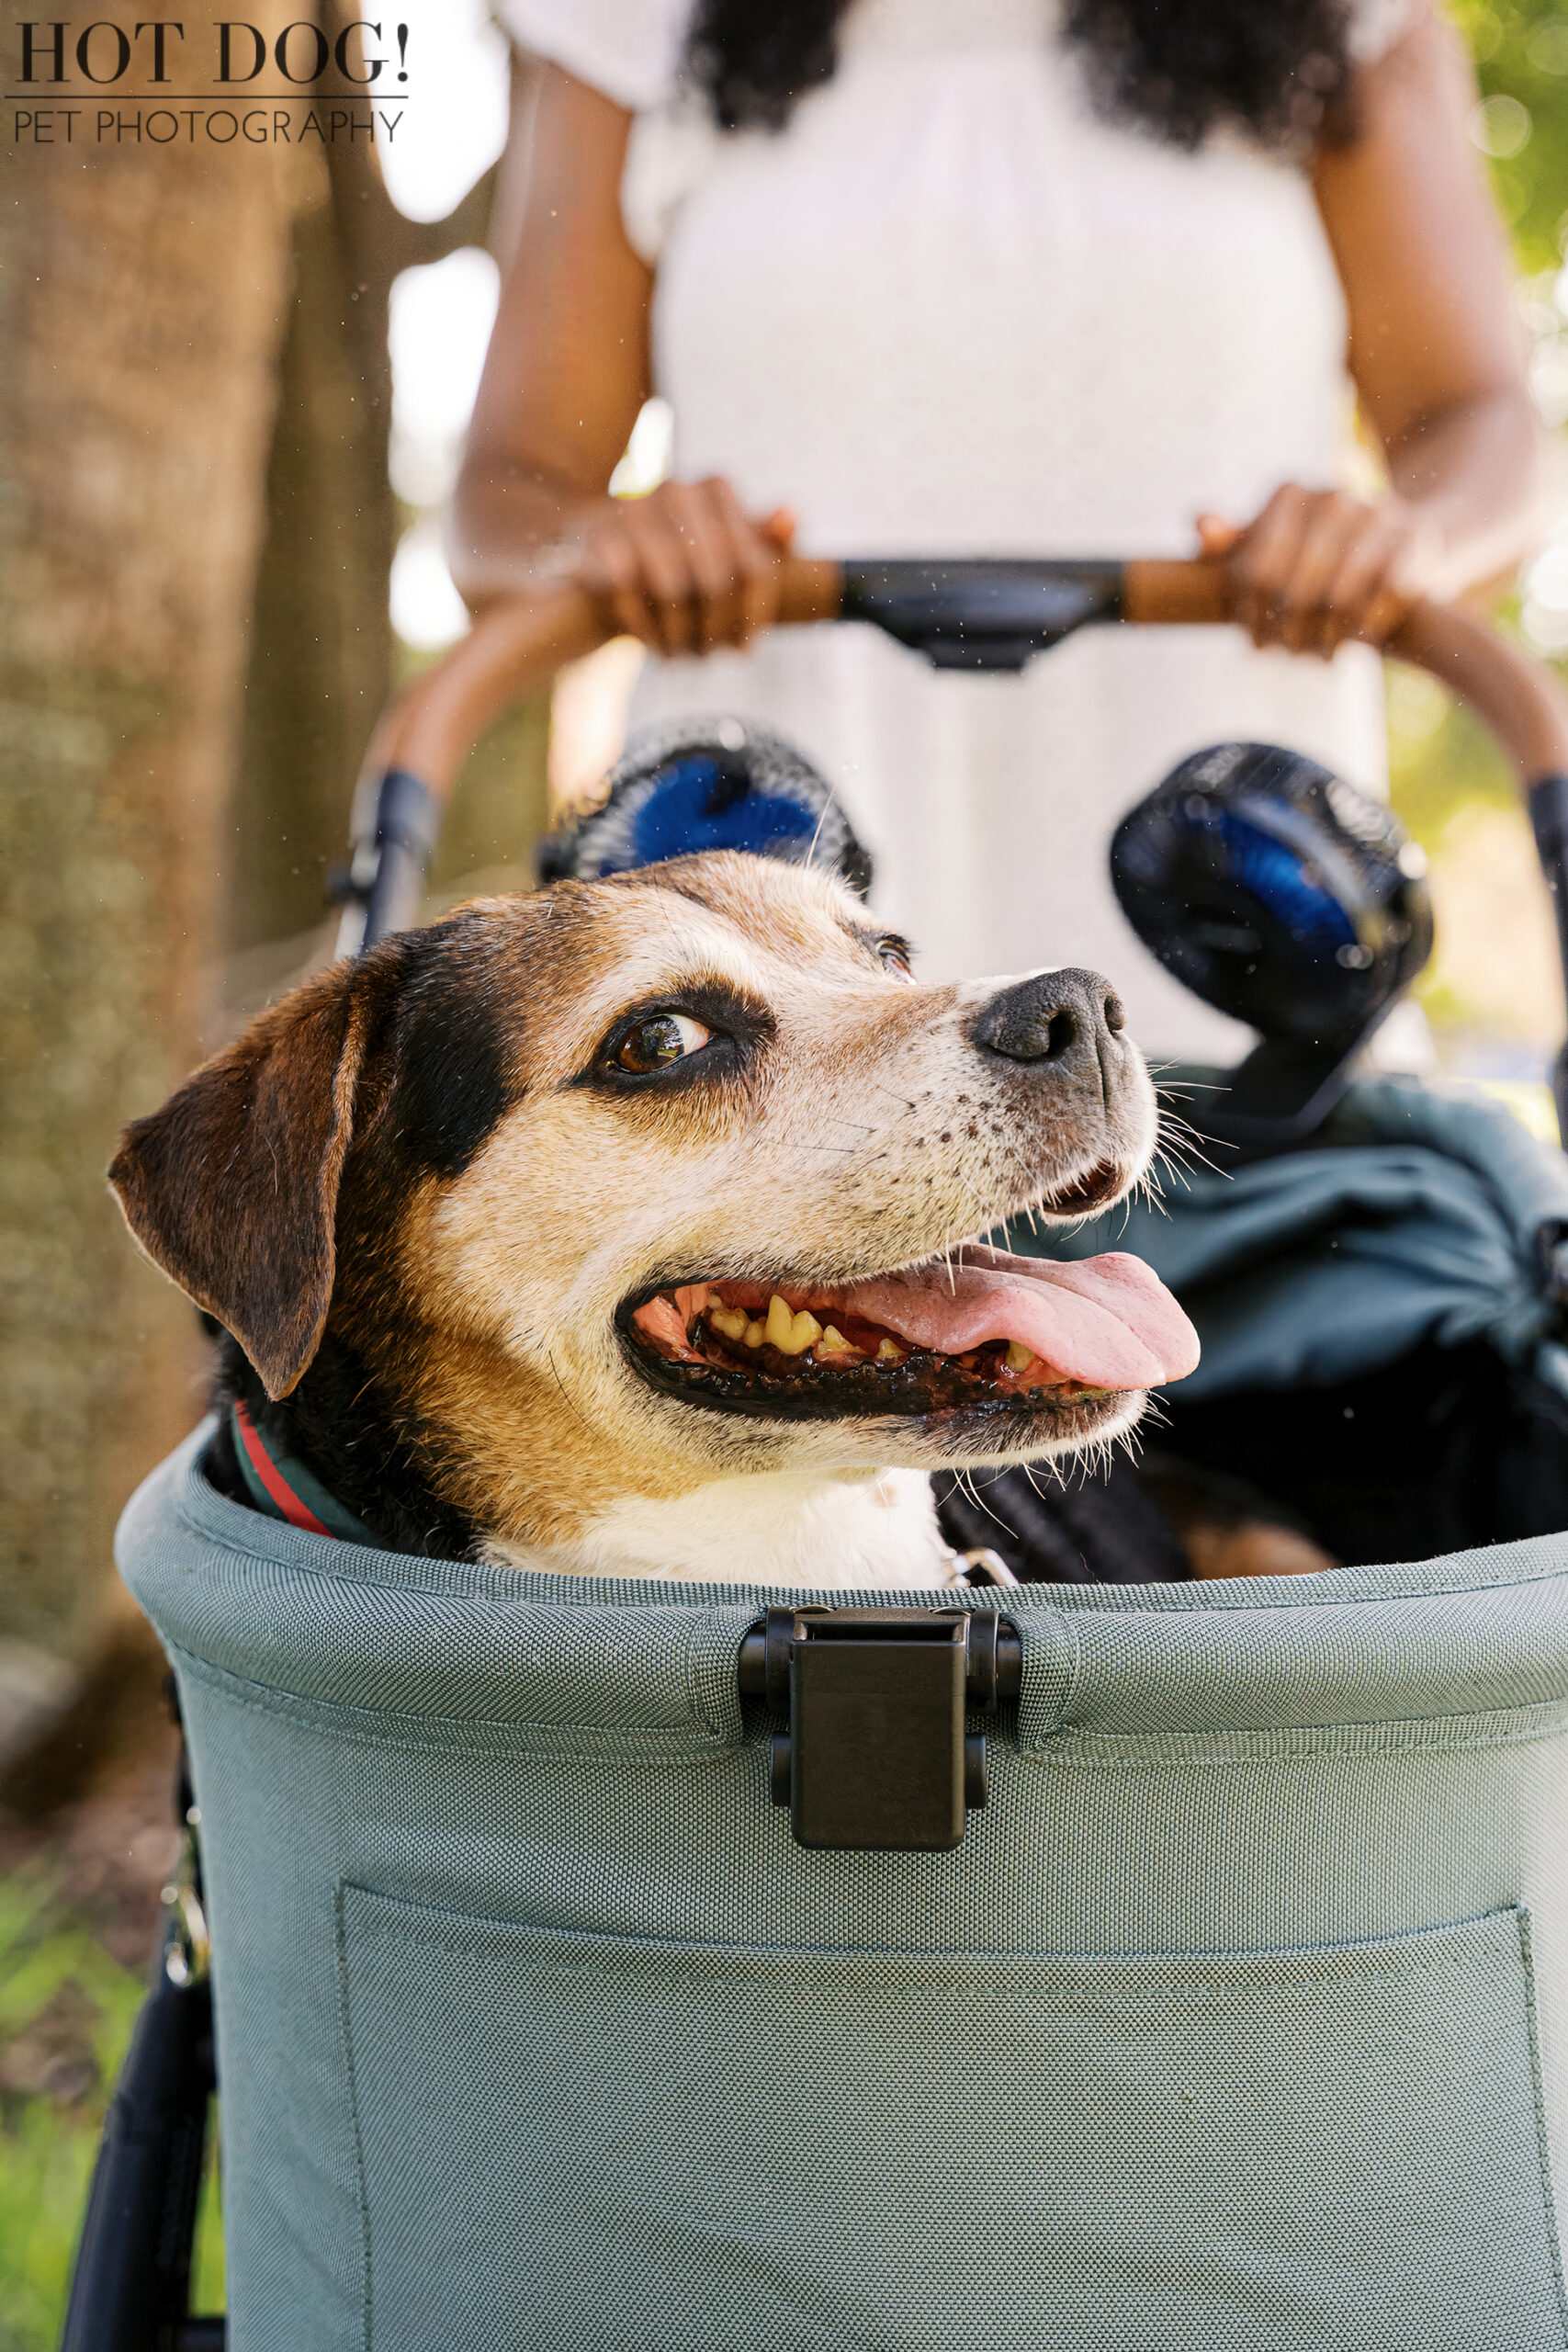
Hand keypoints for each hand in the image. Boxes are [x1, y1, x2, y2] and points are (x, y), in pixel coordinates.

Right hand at [555, 478, 794, 656]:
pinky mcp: (596, 537)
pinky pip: (630, 596)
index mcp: (716, 488)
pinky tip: (649, 641)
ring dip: (678, 635)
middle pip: (716, 581)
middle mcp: (676, 490)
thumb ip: (764, 543)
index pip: (754, 566)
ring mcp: (633, 509)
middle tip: (706, 656)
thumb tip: (789, 516)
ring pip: (672, 591)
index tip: (743, 648)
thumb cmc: (675, 561)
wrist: (596, 558)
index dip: (752, 616)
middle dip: (714, 630)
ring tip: (679, 654)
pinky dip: (642, 628)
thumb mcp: (727, 553)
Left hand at [1197, 487, 1436, 658]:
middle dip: (1286, 633)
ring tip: (1318, 653)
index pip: (1255, 572)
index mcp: (1289, 494)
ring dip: (1324, 638)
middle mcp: (1332, 496)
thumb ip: (1231, 546)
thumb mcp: (1268, 549)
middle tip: (1286, 653)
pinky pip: (1380, 599)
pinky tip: (1354, 640)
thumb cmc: (1318, 557)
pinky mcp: (1413, 541)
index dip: (1251, 618)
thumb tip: (1200, 524)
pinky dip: (1362, 628)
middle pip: (1293, 590)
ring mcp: (1376, 515)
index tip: (1255, 642)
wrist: (1400, 545)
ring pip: (1337, 598)